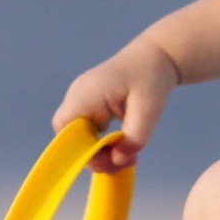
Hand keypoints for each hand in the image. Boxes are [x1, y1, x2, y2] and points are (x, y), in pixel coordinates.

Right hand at [52, 35, 179, 171]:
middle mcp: (78, 96)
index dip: (79, 150)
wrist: (155, 57)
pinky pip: (86, 131)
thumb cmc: (151, 79)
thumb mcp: (149, 111)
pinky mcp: (88, 105)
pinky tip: (121, 144)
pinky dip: (101, 143)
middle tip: (124, 162)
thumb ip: (134, 138)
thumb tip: (117, 161)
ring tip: (126, 156)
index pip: (64, 128)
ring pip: (78, 136)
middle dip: (94, 155)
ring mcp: (80, 100)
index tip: (108, 159)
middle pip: (70, 137)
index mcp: (87, 93)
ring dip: (98, 151)